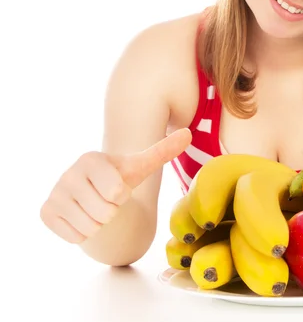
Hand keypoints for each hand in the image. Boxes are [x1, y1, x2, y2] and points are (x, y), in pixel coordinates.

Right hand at [40, 128, 191, 243]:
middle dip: (111, 211)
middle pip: (104, 213)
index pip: (116, 192)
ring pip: (90, 227)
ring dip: (98, 223)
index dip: (122, 195)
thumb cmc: (120, 178)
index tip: (117, 186)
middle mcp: (68, 174)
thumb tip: (188, 134)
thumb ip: (163, 151)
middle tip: (106, 200)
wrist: (94, 193)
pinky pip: (75, 236)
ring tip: (95, 208)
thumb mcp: (141, 167)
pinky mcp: (46, 212)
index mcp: (90, 159)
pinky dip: (83, 232)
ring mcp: (55, 193)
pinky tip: (82, 216)